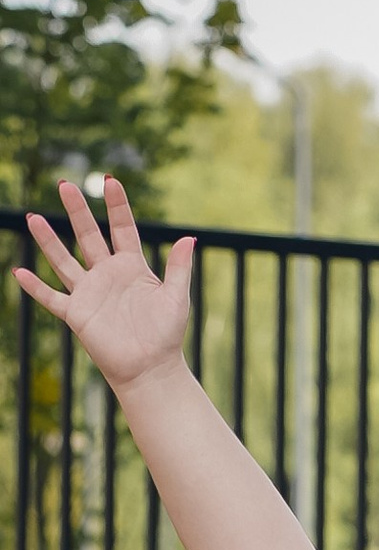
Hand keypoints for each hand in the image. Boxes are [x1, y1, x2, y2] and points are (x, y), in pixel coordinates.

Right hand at [13, 179, 195, 396]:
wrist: (151, 369)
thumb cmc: (166, 335)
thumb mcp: (176, 297)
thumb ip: (178, 268)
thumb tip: (189, 238)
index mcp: (132, 267)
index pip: (122, 229)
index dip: (117, 206)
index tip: (110, 181)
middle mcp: (107, 275)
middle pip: (88, 236)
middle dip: (77, 211)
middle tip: (64, 185)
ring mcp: (89, 293)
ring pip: (63, 260)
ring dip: (48, 240)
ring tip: (32, 217)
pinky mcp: (77, 314)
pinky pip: (51, 298)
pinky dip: (35, 287)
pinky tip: (19, 273)